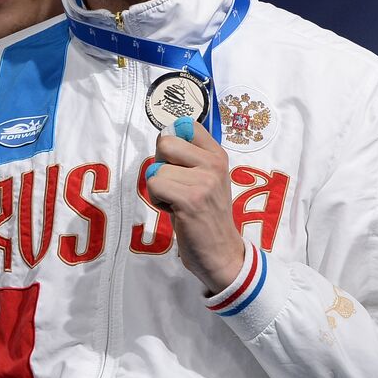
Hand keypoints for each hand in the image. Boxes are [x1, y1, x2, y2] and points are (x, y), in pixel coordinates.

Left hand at [145, 116, 245, 290]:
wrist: (222, 252)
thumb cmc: (207, 215)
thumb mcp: (208, 179)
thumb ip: (190, 157)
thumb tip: (164, 135)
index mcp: (218, 155)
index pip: (186, 125)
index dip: (171, 143)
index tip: (177, 163)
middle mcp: (214, 164)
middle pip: (166, 142)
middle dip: (160, 164)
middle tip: (174, 185)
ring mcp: (204, 181)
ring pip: (156, 168)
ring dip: (158, 188)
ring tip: (177, 202)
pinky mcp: (190, 200)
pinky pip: (155, 185)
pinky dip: (157, 200)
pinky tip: (174, 210)